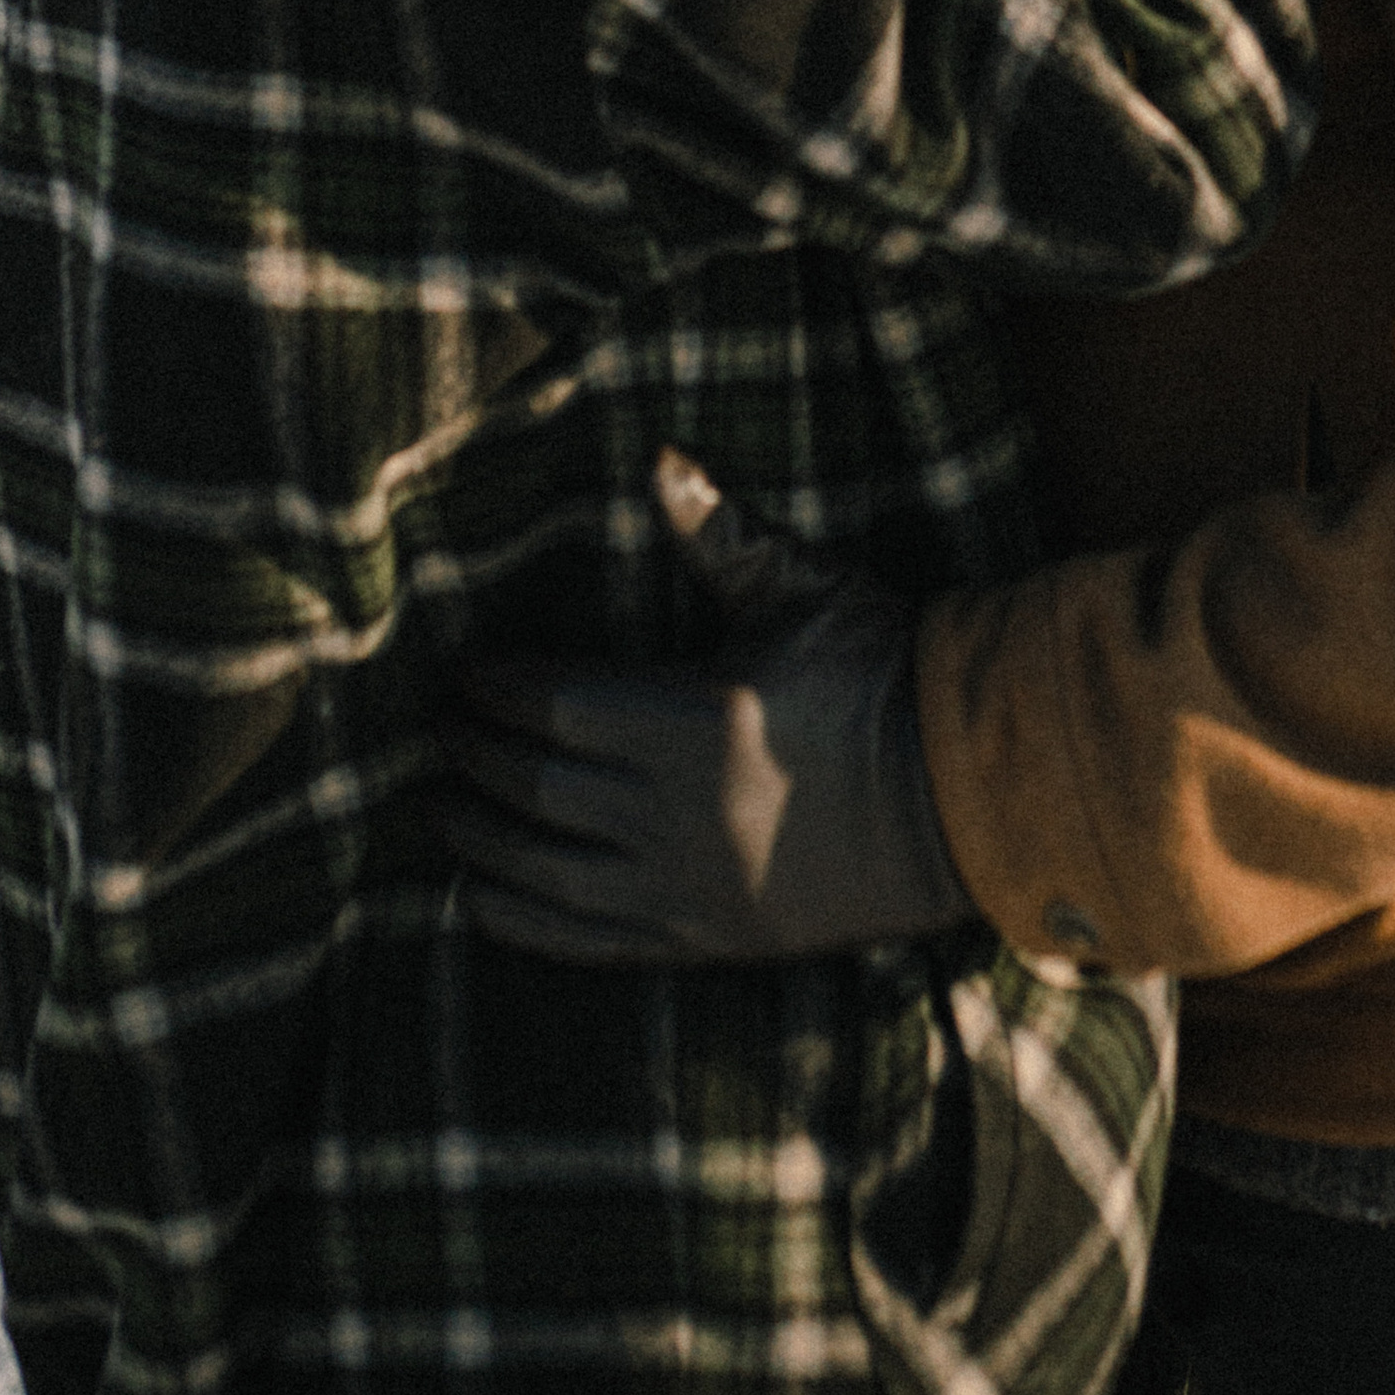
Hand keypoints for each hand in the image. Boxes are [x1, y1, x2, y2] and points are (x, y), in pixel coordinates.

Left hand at [444, 449, 970, 964]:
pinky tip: (479, 891)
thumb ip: (722, 533)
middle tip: (437, 728)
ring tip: (439, 804)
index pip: (554, 704)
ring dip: (476, 835)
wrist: (957, 797)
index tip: (464, 671)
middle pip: (532, 784)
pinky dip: (517, 916)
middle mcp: (675, 810)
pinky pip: (579, 937)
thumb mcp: (808, 590)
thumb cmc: (879, 676)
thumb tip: (661, 456)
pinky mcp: (697, 938)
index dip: (496, 687)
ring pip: (540, 866)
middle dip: (471, 754)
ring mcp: (683, 885)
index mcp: (695, 718)